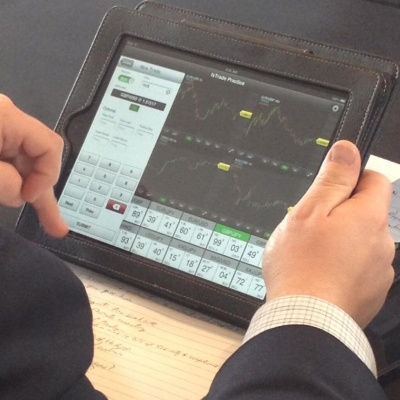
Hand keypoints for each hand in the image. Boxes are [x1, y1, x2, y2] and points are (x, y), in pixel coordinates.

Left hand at [0, 95, 67, 236]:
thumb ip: (6, 182)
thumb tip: (23, 193)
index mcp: (5, 117)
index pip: (49, 146)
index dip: (46, 176)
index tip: (26, 197)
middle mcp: (5, 120)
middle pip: (39, 158)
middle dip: (41, 190)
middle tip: (55, 224)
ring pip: (23, 163)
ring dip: (27, 189)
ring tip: (49, 219)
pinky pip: (9, 163)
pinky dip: (14, 182)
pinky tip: (25, 196)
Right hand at [263, 140, 394, 327]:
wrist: (306, 319)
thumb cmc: (301, 265)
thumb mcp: (309, 212)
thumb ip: (332, 179)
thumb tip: (348, 150)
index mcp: (368, 218)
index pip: (375, 180)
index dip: (352, 179)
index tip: (331, 190)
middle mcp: (382, 243)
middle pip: (366, 214)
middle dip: (340, 215)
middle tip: (311, 228)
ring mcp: (379, 270)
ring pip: (361, 242)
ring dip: (341, 242)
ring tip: (313, 255)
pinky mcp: (372, 292)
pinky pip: (359, 268)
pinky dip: (343, 267)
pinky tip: (320, 274)